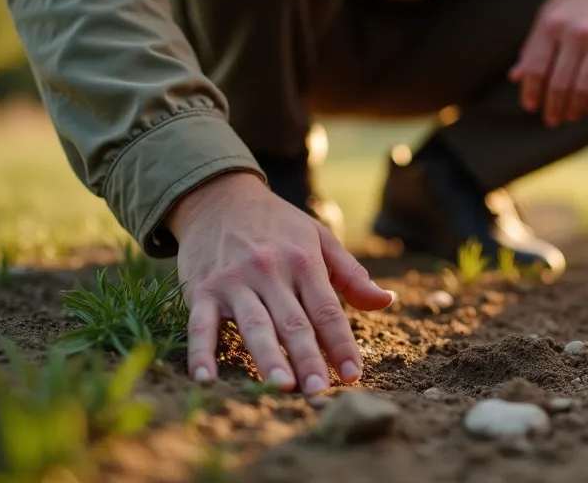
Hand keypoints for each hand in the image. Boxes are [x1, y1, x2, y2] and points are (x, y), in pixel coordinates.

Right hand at [166, 171, 392, 392]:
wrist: (218, 196)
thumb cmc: (276, 224)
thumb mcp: (318, 238)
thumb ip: (351, 274)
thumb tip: (386, 301)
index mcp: (303, 261)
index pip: (326, 310)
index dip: (340, 343)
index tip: (352, 375)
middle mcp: (270, 271)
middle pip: (293, 321)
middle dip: (308, 357)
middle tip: (319, 390)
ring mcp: (234, 281)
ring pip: (254, 324)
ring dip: (267, 357)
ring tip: (282, 387)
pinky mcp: (202, 289)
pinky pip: (201, 324)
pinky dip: (202, 351)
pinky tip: (206, 379)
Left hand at [509, 0, 587, 124]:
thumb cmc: (573, 6)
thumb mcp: (547, 18)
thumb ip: (532, 48)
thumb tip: (515, 77)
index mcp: (551, 24)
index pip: (536, 68)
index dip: (531, 92)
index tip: (531, 106)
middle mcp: (575, 32)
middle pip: (560, 84)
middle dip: (554, 107)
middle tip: (551, 119)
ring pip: (584, 89)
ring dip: (575, 109)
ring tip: (570, 115)